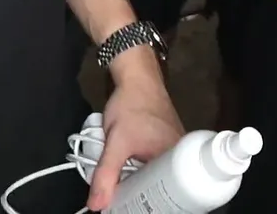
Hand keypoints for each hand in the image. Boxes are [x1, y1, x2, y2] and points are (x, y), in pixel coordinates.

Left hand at [86, 55, 183, 210]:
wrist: (136, 76)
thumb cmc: (130, 106)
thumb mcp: (115, 142)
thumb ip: (105, 174)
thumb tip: (95, 205)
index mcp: (178, 160)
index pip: (167, 195)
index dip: (150, 206)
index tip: (131, 209)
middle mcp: (182, 156)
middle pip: (163, 187)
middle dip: (143, 195)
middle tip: (125, 202)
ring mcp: (175, 148)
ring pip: (157, 175)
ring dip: (142, 182)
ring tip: (126, 190)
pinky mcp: (166, 141)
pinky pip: (156, 164)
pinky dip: (143, 169)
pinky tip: (131, 172)